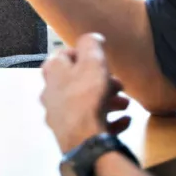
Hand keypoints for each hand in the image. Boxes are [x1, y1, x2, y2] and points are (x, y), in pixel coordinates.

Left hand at [40, 33, 132, 151]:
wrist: (84, 139)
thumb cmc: (87, 96)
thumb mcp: (93, 62)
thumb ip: (92, 45)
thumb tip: (91, 37)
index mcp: (52, 71)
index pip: (64, 54)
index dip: (84, 54)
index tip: (101, 60)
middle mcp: (50, 92)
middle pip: (78, 81)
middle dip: (102, 82)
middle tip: (119, 86)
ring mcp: (58, 114)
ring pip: (85, 102)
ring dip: (108, 101)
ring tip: (125, 104)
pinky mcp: (69, 133)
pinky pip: (90, 123)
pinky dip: (108, 121)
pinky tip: (124, 122)